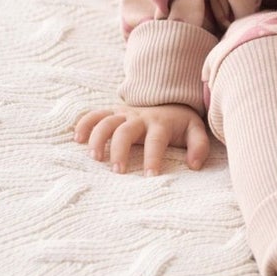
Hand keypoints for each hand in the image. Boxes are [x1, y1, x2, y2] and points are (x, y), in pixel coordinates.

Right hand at [73, 103, 209, 174]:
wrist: (168, 99)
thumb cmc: (179, 123)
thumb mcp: (195, 130)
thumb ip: (199, 146)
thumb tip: (195, 165)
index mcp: (160, 124)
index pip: (156, 140)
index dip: (153, 157)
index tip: (150, 176)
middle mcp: (140, 117)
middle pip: (126, 130)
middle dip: (121, 150)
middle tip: (118, 171)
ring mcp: (124, 113)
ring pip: (107, 121)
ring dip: (98, 138)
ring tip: (95, 158)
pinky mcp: (112, 112)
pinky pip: (95, 114)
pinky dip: (84, 123)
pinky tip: (77, 138)